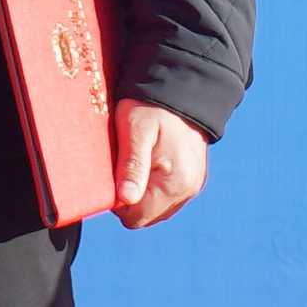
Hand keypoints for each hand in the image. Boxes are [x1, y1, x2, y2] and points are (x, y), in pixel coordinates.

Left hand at [110, 99, 208, 227]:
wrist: (181, 89)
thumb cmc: (151, 107)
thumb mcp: (134, 131)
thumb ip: (131, 166)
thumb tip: (126, 200)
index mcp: (175, 182)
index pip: (136, 217)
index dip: (118, 202)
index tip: (113, 175)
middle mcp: (188, 189)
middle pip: (146, 217)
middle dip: (129, 199)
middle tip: (122, 167)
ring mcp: (193, 186)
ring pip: (156, 210)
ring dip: (142, 194)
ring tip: (136, 164)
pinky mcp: (193, 180)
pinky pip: (167, 199)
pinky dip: (154, 189)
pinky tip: (149, 165)